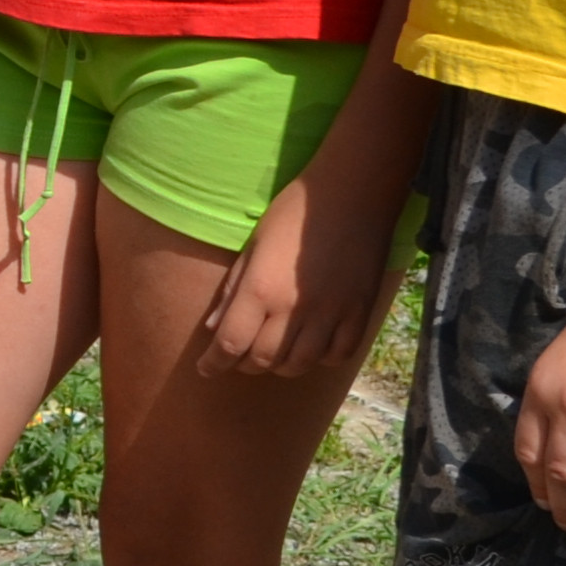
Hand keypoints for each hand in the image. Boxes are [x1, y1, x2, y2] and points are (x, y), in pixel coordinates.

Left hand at [200, 161, 401, 382]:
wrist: (352, 195)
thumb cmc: (293, 213)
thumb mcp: (252, 246)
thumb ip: (232, 289)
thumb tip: (213, 328)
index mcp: (260, 290)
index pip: (230, 343)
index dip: (213, 364)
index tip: (205, 370)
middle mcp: (293, 309)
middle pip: (264, 360)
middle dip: (245, 364)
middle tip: (239, 355)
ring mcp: (331, 314)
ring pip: (300, 364)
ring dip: (280, 366)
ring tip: (273, 353)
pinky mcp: (360, 313)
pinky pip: (339, 354)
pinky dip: (320, 359)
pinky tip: (312, 346)